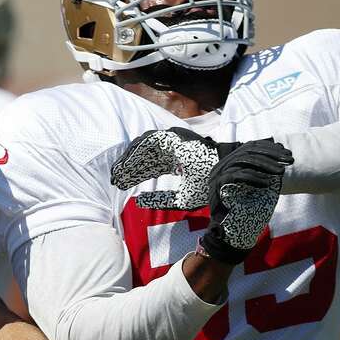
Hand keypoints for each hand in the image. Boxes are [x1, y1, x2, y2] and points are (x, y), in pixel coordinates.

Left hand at [110, 127, 230, 208]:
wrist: (224, 176)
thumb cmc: (208, 187)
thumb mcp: (181, 199)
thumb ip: (162, 200)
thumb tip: (140, 202)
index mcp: (178, 162)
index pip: (151, 166)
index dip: (136, 175)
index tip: (122, 184)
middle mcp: (174, 150)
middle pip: (146, 156)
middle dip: (129, 168)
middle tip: (115, 180)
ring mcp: (174, 142)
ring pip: (144, 146)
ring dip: (130, 158)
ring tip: (118, 172)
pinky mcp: (174, 137)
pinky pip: (149, 141)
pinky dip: (137, 152)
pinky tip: (128, 165)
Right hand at [198, 138, 291, 263]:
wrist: (233, 235)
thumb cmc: (249, 212)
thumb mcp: (263, 187)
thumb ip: (268, 171)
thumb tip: (280, 151)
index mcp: (231, 164)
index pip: (251, 147)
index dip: (271, 149)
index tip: (287, 153)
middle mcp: (222, 166)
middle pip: (248, 151)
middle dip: (272, 155)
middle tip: (289, 160)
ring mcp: (218, 174)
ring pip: (244, 160)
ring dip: (266, 165)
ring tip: (281, 172)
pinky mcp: (217, 185)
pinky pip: (237, 175)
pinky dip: (254, 178)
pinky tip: (269, 183)